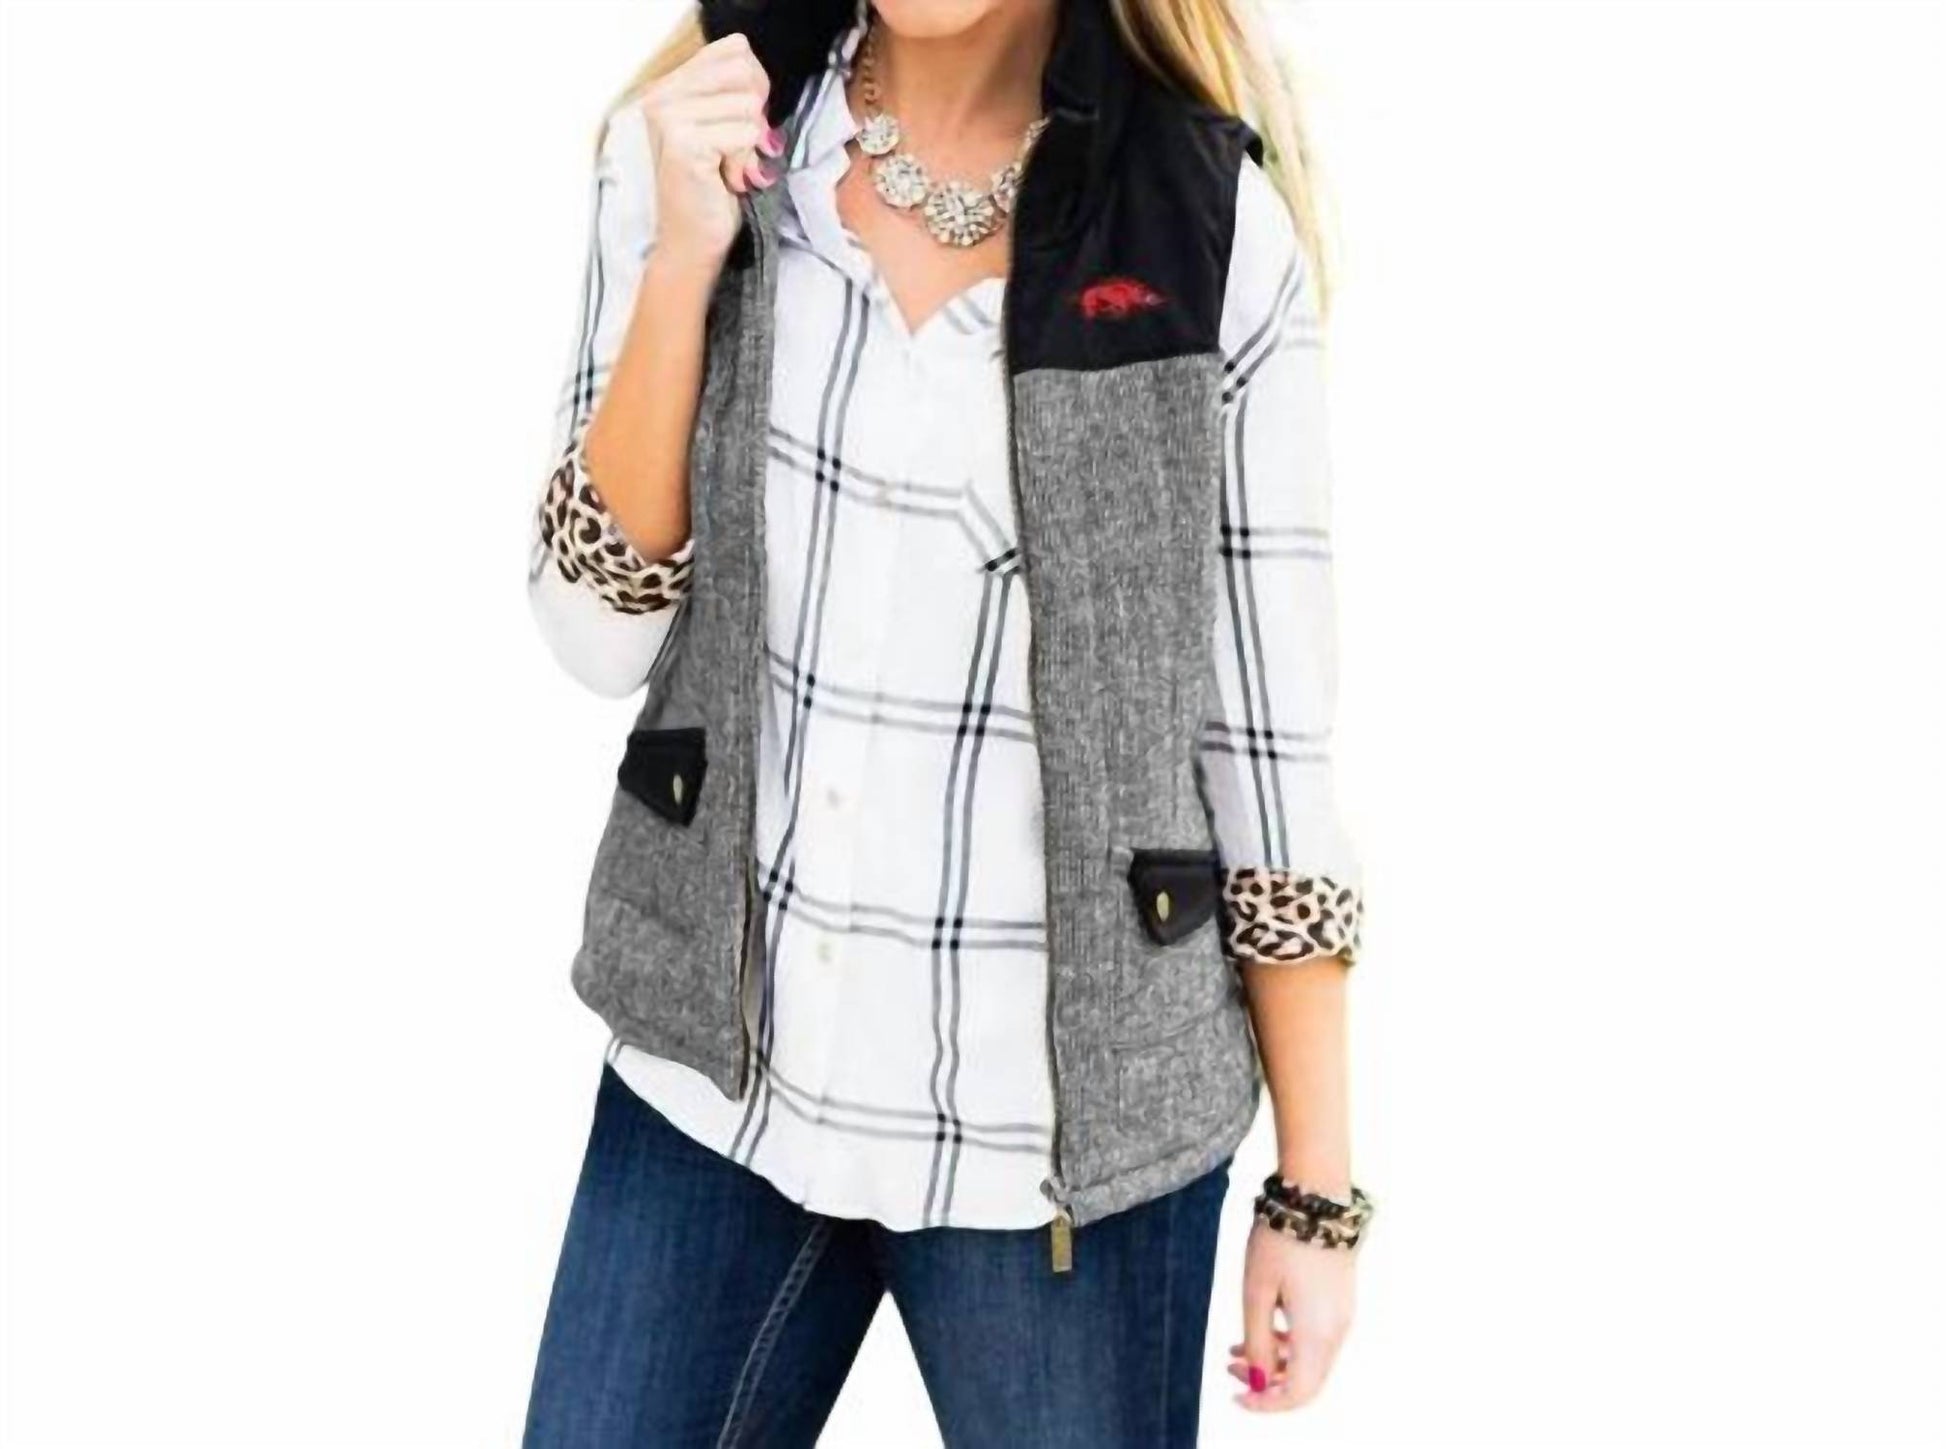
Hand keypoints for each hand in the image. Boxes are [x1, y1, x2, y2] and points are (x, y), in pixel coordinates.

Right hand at [636, 32, 781, 274]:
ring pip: (749, 106)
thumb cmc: (713, 188)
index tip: (740, 125)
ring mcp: (669, 118)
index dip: (754, 87)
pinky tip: (725, 179)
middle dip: (754, 115)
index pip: (735, 49)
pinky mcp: (684, 144)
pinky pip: (745, 134)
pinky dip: (745, 162)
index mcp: (669, 86)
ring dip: (749, 144)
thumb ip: (735, 90)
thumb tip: (755, 72)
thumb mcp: (724, 127)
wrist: (692, 242)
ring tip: (727, 168)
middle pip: (745, 73)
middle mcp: (662, 96)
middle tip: (735, 149)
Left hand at [1228, 1218, 1355, 1411]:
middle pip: (1306, 1380)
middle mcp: (1337, 1331)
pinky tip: (1261, 1326)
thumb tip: (1255, 1381)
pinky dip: (1288, 1342)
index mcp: (1317, 1334)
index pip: (1297, 1393)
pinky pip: (1316, 1336)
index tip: (1236, 1395)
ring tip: (1235, 1347)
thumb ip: (1256, 1341)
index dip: (1267, 1403)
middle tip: (1229, 1368)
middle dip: (1267, 1382)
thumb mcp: (1256, 1292)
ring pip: (1311, 1359)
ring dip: (1275, 1360)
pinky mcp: (1340, 1299)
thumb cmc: (1280, 1241)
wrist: (1315, 1198)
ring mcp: (1342, 1315)